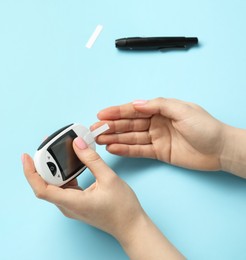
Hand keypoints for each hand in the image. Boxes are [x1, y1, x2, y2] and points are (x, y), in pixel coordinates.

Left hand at [22, 137, 142, 238]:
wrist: (131, 227)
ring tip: (54, 150)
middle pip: (44, 184)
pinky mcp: (76, 203)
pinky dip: (62, 174)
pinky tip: (68, 162)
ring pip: (53, 185)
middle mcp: (67, 206)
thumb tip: (77, 143)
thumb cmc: (122, 208)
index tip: (26, 156)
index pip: (41, 189)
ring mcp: (70, 205)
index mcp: (72, 202)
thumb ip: (92, 159)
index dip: (31, 172)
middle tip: (45, 145)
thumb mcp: (109, 179)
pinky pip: (63, 187)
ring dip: (51, 168)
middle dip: (41, 164)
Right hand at [92, 98, 226, 170]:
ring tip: (99, 140)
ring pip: (131, 137)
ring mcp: (156, 138)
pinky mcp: (159, 152)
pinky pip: (139, 150)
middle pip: (129, 124)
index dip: (117, 112)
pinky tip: (113, 148)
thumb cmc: (206, 127)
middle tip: (95, 130)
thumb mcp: (182, 110)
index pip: (134, 110)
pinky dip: (126, 150)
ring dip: (115, 138)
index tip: (101, 114)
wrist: (221, 149)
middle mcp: (156, 123)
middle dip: (111, 126)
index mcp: (161, 109)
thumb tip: (136, 104)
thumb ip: (158, 105)